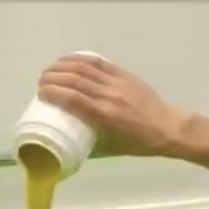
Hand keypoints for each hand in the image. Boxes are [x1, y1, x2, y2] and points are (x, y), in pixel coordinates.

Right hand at [37, 54, 190, 157]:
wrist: (167, 128)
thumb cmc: (139, 143)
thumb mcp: (111, 148)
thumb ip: (89, 142)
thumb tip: (69, 140)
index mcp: (104, 116)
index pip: (72, 98)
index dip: (52, 92)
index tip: (40, 93)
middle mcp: (109, 96)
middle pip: (74, 80)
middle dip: (53, 78)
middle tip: (41, 82)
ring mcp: (117, 82)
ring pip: (84, 67)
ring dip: (63, 66)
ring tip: (50, 70)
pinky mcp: (124, 74)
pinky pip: (99, 62)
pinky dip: (81, 59)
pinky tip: (69, 61)